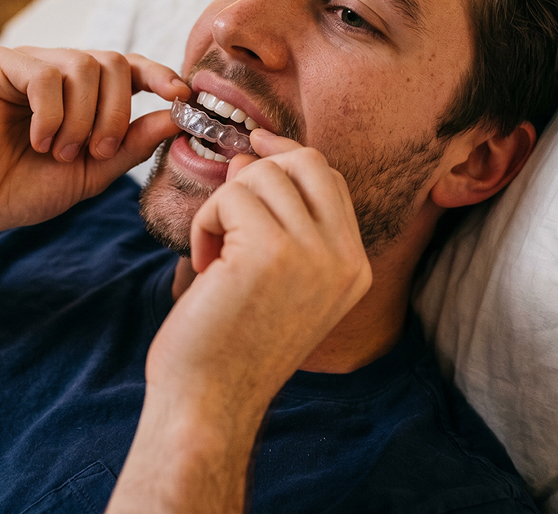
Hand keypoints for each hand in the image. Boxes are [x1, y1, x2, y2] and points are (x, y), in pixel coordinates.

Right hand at [0, 47, 188, 241]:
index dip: (160, 75)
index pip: (133, 68)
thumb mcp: (94, 170)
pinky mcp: (0, 63)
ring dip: (79, 119)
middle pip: (113, 63)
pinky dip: (50, 115)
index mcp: (88, 92)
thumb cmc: (29, 187)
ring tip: (58, 152)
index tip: (181, 96)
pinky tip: (37, 140)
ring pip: (82, 66)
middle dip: (114, 113)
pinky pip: (44, 75)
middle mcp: (62, 69)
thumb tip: (178, 115)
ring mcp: (31, 62)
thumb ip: (134, 142)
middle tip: (96, 151)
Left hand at [146, 130, 371, 413]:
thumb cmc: (229, 343)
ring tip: (212, 256)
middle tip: (224, 211)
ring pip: (261, 176)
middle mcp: (344, 259)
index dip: (288, 157)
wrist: (208, 404)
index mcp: (354, 268)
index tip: (253, 152)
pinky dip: (204, 224)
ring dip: (221, 207)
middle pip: (306, 163)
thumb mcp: (272, 276)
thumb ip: (277, 218)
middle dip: (256, 173)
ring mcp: (312, 254)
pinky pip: (229, 197)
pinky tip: (203, 266)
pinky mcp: (270, 252)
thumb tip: (252, 155)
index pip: (330, 180)